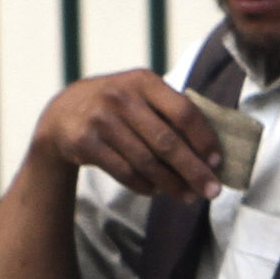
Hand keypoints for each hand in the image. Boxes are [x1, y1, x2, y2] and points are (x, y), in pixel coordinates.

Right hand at [34, 68, 223, 202]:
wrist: (62, 114)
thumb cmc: (116, 108)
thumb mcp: (139, 95)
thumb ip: (169, 112)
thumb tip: (210, 151)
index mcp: (144, 81)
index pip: (183, 111)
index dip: (203, 139)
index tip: (217, 162)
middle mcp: (122, 96)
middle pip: (167, 142)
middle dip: (193, 170)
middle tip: (212, 191)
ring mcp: (101, 119)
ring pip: (146, 161)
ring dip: (170, 184)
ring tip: (187, 197)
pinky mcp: (85, 142)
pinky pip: (124, 171)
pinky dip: (144, 185)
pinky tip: (156, 191)